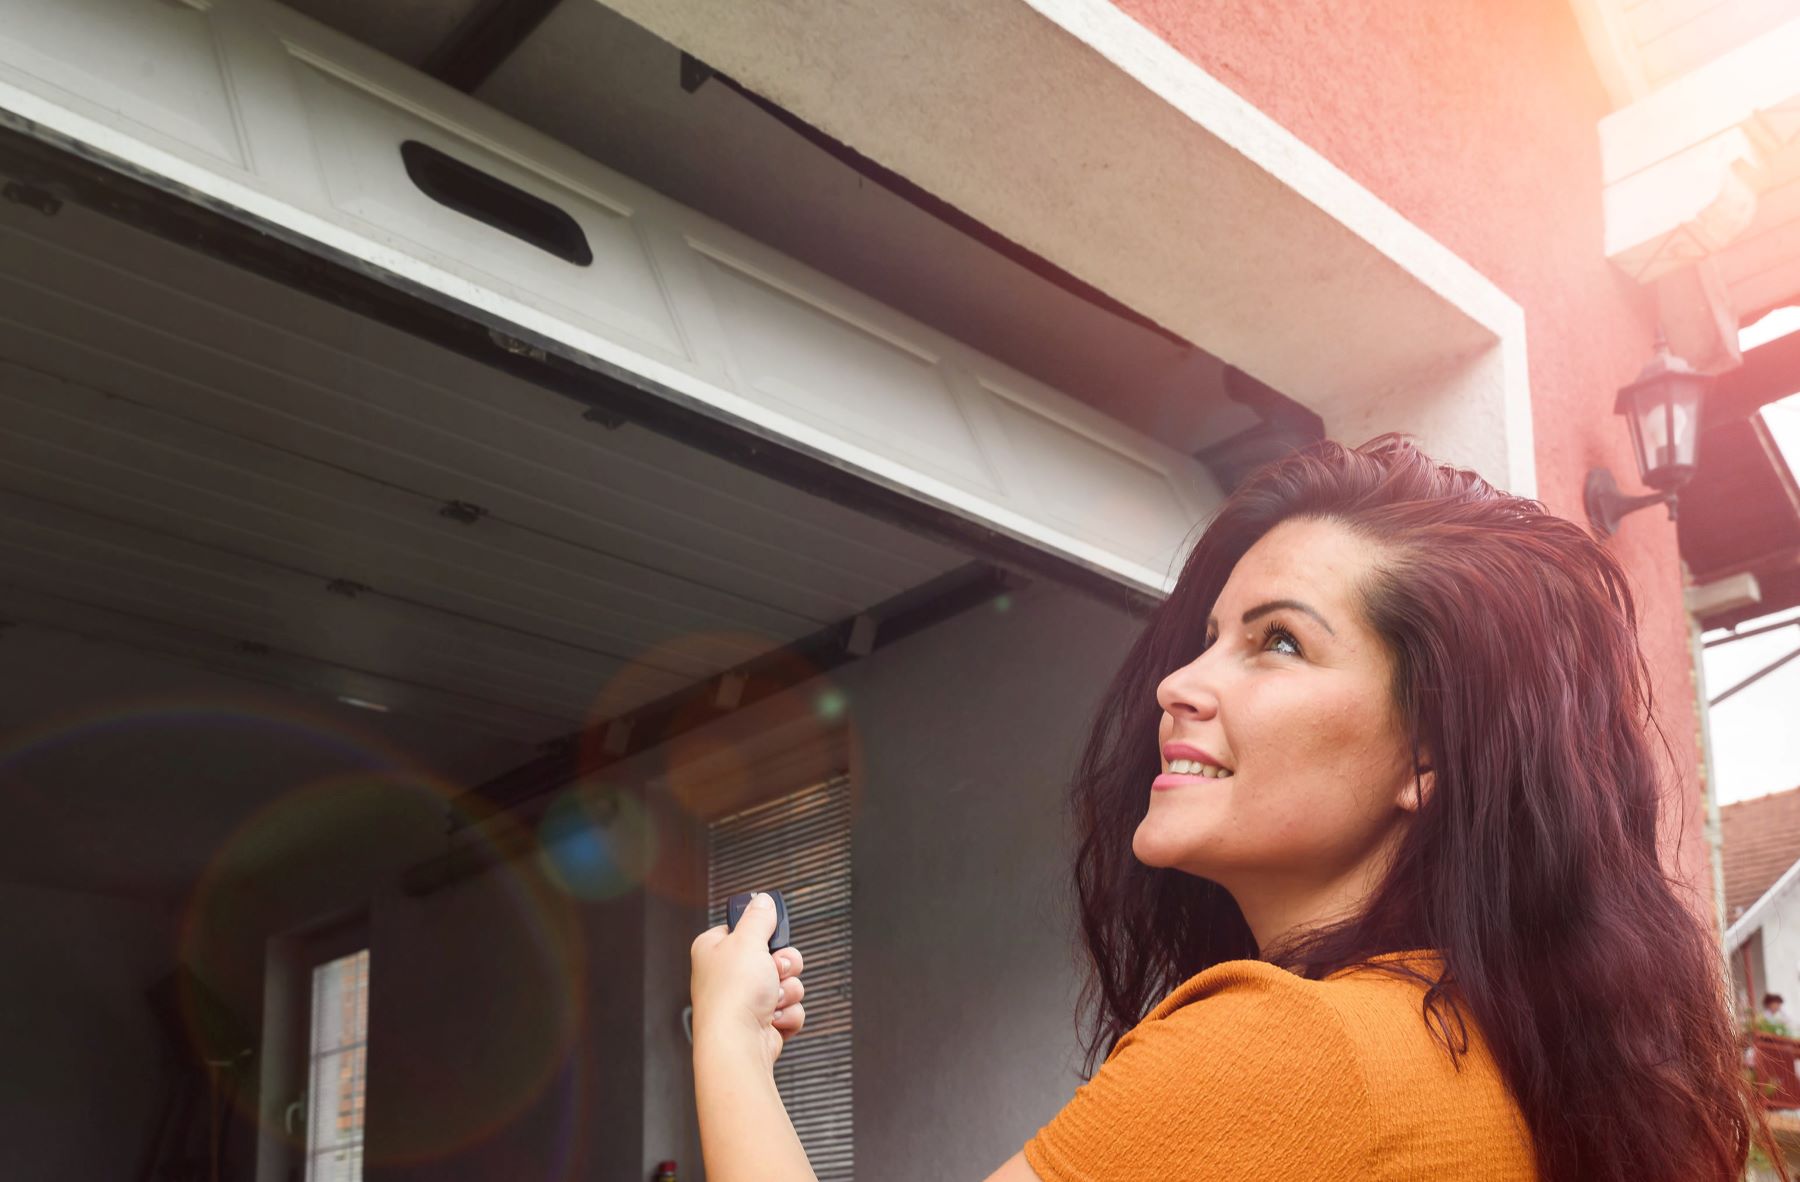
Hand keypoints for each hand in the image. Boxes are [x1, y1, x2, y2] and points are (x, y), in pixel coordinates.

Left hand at [690, 893, 806, 1066]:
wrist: (737, 1044)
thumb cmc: (732, 995)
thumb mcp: (747, 940)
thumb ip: (759, 917)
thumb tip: (763, 900)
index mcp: (715, 950)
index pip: (746, 930)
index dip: (763, 933)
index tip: (771, 937)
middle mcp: (728, 975)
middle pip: (775, 955)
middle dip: (784, 965)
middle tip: (774, 970)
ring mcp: (746, 1000)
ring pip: (787, 983)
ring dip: (788, 991)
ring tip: (771, 999)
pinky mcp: (762, 1022)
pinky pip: (790, 1008)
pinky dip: (787, 1014)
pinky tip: (773, 1018)